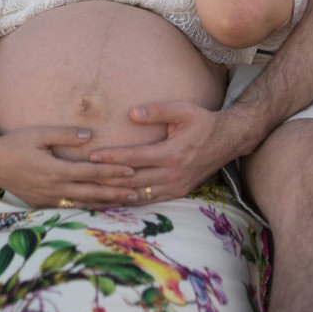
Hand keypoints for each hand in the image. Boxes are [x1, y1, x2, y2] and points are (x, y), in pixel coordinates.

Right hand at [0, 126, 139, 208]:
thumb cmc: (13, 143)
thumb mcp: (38, 134)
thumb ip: (65, 134)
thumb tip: (90, 135)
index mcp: (55, 170)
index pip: (91, 172)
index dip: (112, 172)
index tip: (132, 170)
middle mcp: (54, 188)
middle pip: (91, 192)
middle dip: (115, 192)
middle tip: (138, 192)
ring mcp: (47, 199)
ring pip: (83, 203)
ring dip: (105, 203)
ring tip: (125, 202)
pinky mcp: (42, 203)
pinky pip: (70, 207)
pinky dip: (87, 207)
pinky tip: (99, 206)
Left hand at [88, 101, 235, 201]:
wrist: (228, 141)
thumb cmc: (203, 122)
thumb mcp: (184, 110)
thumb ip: (158, 111)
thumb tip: (131, 114)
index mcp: (173, 154)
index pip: (135, 158)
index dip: (113, 158)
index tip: (93, 156)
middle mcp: (173, 174)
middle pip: (133, 181)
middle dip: (107, 179)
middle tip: (84, 176)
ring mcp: (175, 187)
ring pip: (139, 195)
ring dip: (116, 194)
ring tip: (93, 191)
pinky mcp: (178, 193)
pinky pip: (149, 200)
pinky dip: (130, 201)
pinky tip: (114, 199)